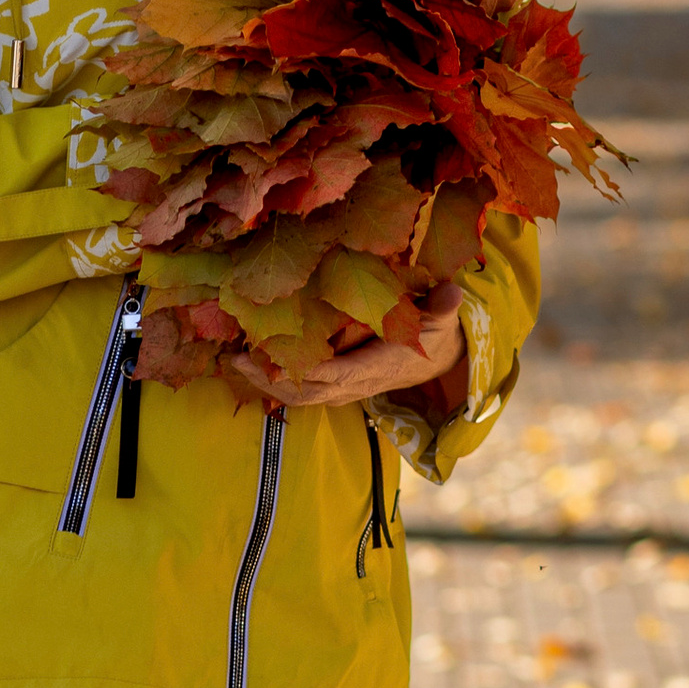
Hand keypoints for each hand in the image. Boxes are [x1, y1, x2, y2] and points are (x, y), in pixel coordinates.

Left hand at [227, 284, 465, 412]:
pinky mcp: (338, 387)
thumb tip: (453, 290)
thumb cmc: (433, 334)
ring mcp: (345, 389)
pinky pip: (302, 393)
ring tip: (235, 364)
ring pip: (301, 397)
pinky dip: (276, 384)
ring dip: (267, 385)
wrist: (436, 360)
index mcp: (378, 365)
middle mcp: (357, 383)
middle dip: (272, 381)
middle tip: (237, 361)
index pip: (340, 373)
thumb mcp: (442, 318)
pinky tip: (252, 367)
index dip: (310, 370)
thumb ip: (444, 305)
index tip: (278, 357)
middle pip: (309, 392)